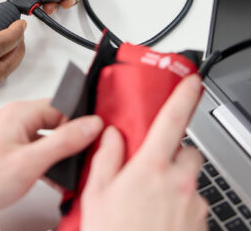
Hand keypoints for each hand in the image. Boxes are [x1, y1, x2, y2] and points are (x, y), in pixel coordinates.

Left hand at [0, 99, 102, 230]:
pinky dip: (50, 160)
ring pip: (49, 135)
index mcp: (19, 112)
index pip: (61, 105)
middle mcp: (16, 118)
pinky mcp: (12, 149)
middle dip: (71, 138)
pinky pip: (39, 148)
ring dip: (61, 151)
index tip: (94, 135)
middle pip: (56, 120)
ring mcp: (13, 134)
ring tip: (68, 168)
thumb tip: (90, 124)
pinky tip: (55, 175)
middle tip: (83, 155)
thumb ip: (64, 141)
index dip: (79, 120)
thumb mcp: (30, 162)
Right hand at [82, 75, 207, 230]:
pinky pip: (194, 202)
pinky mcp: (200, 224)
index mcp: (152, 169)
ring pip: (190, 179)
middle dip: (172, 152)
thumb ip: (106, 155)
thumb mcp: (97, 192)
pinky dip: (180, 203)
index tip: (193, 81)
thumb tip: (112, 134)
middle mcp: (179, 183)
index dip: (184, 96)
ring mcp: (193, 205)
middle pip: (186, 151)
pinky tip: (159, 218)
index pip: (172, 121)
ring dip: (176, 180)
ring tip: (151, 200)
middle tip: (151, 166)